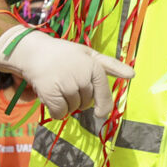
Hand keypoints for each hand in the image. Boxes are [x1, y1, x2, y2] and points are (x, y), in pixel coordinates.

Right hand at [0, 26, 133, 118]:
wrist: (33, 52)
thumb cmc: (64, 54)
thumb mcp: (89, 55)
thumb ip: (110, 66)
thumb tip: (133, 75)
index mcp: (94, 67)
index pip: (103, 95)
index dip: (102, 106)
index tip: (99, 114)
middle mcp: (82, 76)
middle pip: (86, 103)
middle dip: (78, 100)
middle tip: (67, 86)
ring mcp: (66, 85)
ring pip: (72, 108)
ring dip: (66, 105)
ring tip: (57, 88)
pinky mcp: (50, 93)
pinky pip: (59, 113)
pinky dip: (56, 112)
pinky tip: (50, 98)